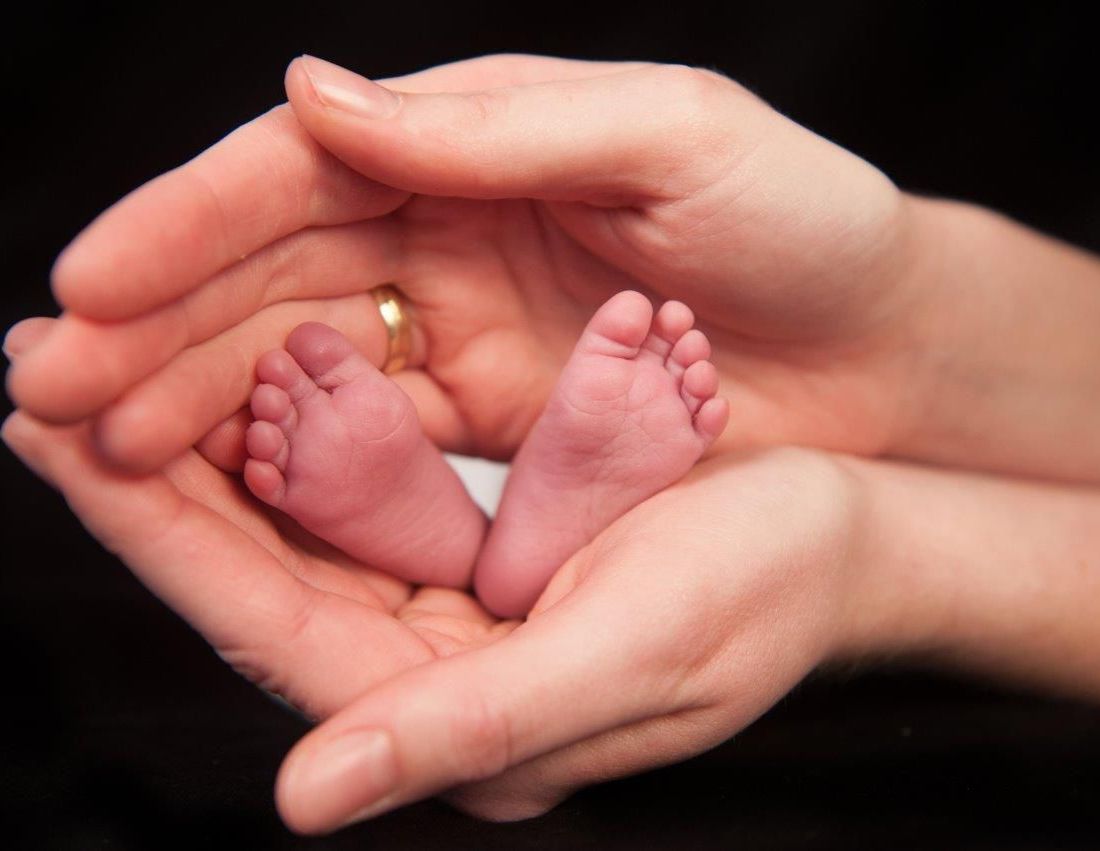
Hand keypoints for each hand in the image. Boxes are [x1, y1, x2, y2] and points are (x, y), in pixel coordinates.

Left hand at [3, 406, 859, 830]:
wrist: (839, 535)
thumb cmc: (758, 591)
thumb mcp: (622, 656)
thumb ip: (467, 729)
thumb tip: (305, 799)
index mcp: (459, 720)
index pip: (271, 624)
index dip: (156, 534)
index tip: (54, 439)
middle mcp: (439, 675)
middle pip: (260, 571)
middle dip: (148, 480)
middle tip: (43, 377)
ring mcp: (456, 612)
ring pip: (298, 525)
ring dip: (206, 445)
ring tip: (110, 366)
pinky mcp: (481, 557)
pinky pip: (361, 492)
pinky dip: (296, 434)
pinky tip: (247, 376)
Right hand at [8, 54, 924, 471]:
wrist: (878, 348)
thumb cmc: (802, 222)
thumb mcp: (671, 137)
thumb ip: (496, 124)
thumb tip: (309, 94)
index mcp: (475, 144)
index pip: (298, 177)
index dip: (184, 225)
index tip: (83, 283)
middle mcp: (447, 231)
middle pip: (270, 275)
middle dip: (154, 327)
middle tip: (48, 386)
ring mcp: (461, 330)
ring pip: (299, 362)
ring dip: (195, 401)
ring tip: (98, 445)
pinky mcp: (490, 420)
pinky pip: (369, 438)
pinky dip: (288, 460)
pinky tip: (215, 485)